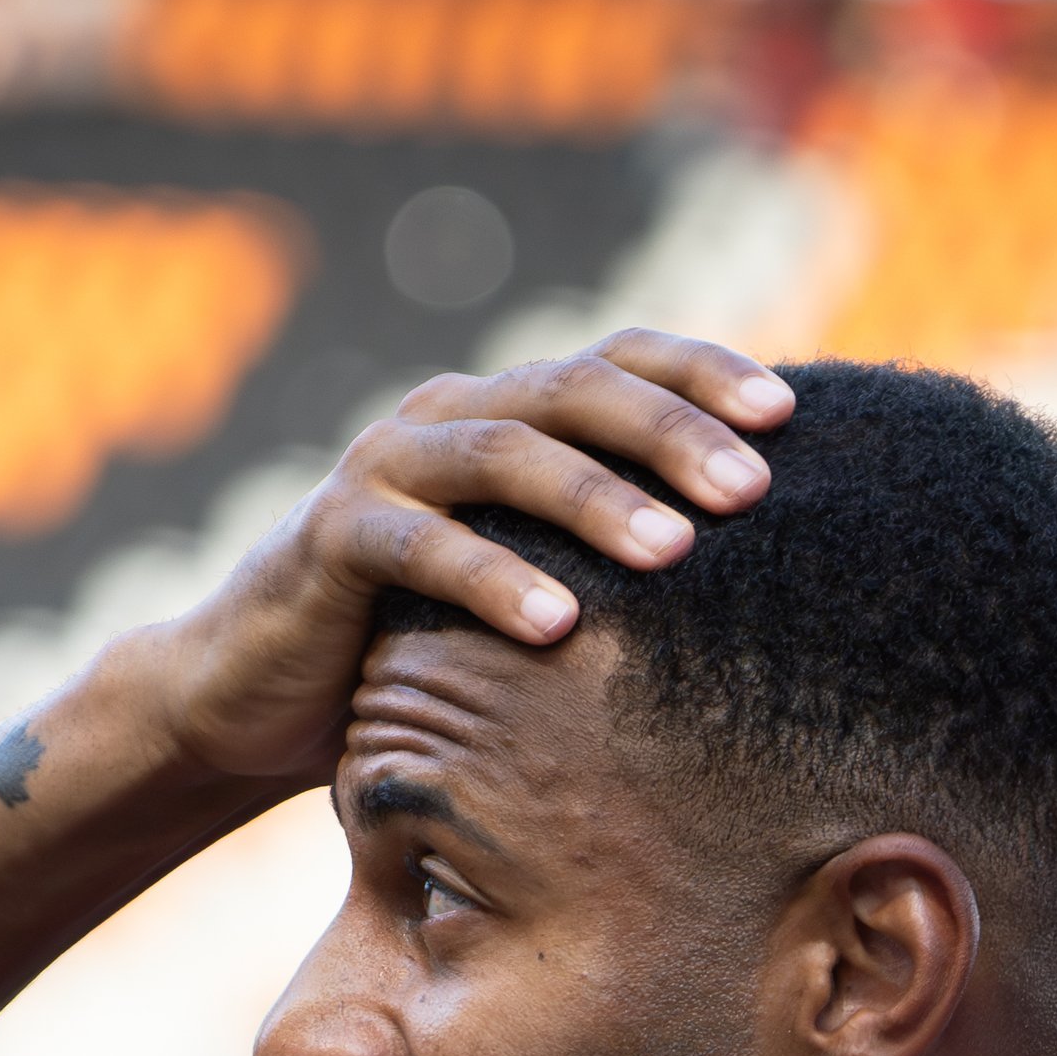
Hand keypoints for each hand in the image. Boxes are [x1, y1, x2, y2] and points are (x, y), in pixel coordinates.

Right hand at [146, 329, 794, 797]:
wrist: (262, 693)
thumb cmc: (423, 647)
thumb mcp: (533, 592)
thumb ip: (612, 567)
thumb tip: (771, 590)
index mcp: (510, 414)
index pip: (621, 361)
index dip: (704, 375)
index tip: (794, 415)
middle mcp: (450, 416)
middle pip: (577, 391)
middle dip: (672, 433)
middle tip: (751, 488)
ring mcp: (386, 468)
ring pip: (504, 453)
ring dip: (596, 498)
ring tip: (676, 551)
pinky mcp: (333, 537)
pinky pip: (419, 545)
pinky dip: (491, 578)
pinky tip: (558, 625)